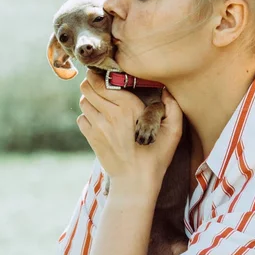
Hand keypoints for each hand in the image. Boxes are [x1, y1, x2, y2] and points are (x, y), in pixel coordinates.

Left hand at [77, 70, 183, 192]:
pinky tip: (99, 120)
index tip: (103, 73)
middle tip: (100, 84)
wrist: (136, 182)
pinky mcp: (91, 138)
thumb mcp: (173, 131)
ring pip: (83, 101)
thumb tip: (167, 89)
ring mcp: (98, 127)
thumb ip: (172, 107)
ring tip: (101, 102)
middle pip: (88, 88)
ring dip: (90, 99)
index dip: (98, 74)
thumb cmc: (156, 155)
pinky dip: (87, 116)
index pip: (102, 82)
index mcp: (129, 107)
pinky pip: (81, 118)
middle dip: (91, 83)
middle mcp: (110, 114)